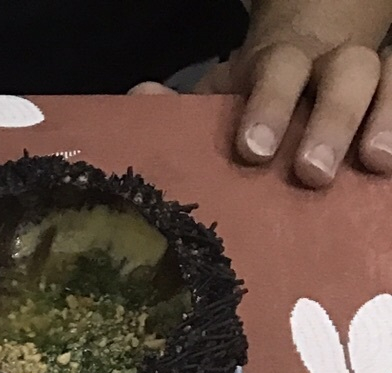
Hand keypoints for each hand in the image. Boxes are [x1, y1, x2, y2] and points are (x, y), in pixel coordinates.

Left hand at [134, 2, 391, 186]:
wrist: (309, 65)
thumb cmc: (258, 102)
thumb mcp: (221, 100)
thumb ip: (181, 106)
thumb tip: (141, 95)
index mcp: (283, 65)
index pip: (280, 72)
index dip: (269, 105)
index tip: (253, 151)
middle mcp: (334, 66)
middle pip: (345, 74)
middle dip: (331, 120)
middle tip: (312, 172)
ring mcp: (373, 83)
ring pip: (390, 80)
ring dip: (386, 119)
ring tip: (377, 163)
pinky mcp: (391, 106)